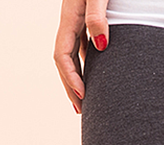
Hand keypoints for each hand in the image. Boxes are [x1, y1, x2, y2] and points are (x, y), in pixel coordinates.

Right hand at [53, 0, 108, 114]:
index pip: (62, 55)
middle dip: (70, 85)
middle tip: (80, 109)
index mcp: (69, 16)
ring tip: (84, 98)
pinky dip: (85, 62)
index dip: (70, 78)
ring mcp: (78, 17)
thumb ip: (97, 17)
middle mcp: (71, 19)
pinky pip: (82, 44)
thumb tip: (100, 46)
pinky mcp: (87, 15)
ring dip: (77, 76)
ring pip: (73, 53)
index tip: (82, 96)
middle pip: (65, 59)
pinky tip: (93, 73)